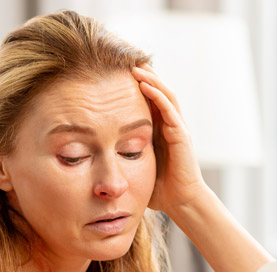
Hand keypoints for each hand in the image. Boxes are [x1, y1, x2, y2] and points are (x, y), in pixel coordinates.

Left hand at [132, 65, 207, 214]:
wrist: (181, 202)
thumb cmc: (159, 188)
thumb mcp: (136, 167)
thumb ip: (122, 157)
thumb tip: (95, 157)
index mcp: (160, 131)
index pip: (149, 102)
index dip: (137, 87)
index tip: (117, 75)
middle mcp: (170, 126)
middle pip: (158, 93)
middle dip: (144, 76)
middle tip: (125, 63)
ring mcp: (178, 129)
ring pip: (166, 96)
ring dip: (151, 80)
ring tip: (135, 68)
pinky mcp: (182, 136)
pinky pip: (170, 110)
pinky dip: (159, 96)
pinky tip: (146, 85)